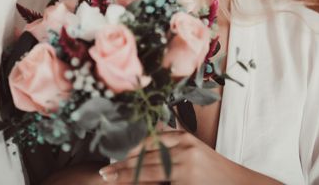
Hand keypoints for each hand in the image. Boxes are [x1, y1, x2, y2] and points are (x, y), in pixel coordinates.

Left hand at [98, 129, 281, 183]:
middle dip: (122, 165)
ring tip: (110, 179)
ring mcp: (185, 165)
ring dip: (127, 177)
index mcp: (183, 137)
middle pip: (144, 156)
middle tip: (104, 172)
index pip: (148, 141)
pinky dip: (144, 183)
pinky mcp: (186, 181)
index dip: (128, 150)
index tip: (113, 157)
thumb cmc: (215, 173)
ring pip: (148, 171)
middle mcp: (183, 147)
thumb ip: (172, 152)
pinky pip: (159, 182)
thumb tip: (143, 154)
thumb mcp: (193, 154)